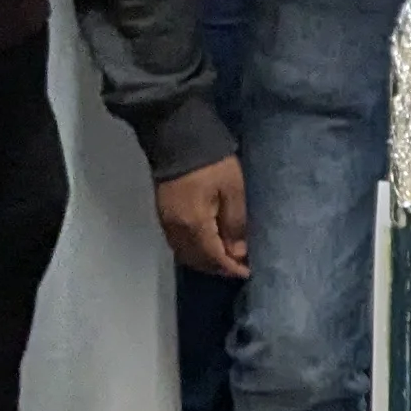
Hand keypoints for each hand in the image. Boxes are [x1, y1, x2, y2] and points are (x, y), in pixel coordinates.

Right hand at [155, 154, 247, 278]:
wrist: (177, 138)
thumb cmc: (212, 163)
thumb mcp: (233, 191)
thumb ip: (235, 224)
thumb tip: (238, 252)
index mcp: (194, 225)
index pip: (214, 258)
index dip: (231, 268)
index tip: (247, 272)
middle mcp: (176, 230)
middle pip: (197, 260)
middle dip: (218, 268)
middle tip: (239, 266)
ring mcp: (167, 222)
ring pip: (186, 254)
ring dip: (205, 261)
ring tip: (226, 258)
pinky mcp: (163, 214)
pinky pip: (178, 244)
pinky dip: (194, 251)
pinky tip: (207, 246)